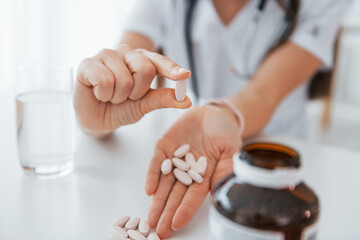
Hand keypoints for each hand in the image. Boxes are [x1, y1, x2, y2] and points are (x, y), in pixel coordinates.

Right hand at [74, 44, 191, 134]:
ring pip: (124, 79)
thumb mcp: (145, 105)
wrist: (97, 119)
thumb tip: (186, 100)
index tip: (184, 75)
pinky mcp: (88, 63)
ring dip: (118, 97)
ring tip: (111, 96)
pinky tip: (98, 93)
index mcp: (142, 60)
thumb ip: (163, 99)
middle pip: (145, 69)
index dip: (172, 69)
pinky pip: (105, 81)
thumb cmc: (121, 108)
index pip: (160, 62)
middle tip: (126, 97)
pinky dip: (104, 95)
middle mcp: (126, 53)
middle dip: (137, 92)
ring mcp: (106, 55)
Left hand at [145, 105, 242, 237]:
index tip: (177, 223)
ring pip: (164, 184)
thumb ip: (225, 169)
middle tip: (159, 230)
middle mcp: (187, 172)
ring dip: (157, 200)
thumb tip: (219, 191)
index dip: (186, 210)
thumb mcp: (231, 149)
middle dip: (167, 212)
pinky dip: (152, 175)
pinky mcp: (164, 147)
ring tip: (150, 218)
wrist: (212, 113)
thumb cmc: (225, 133)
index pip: (194, 196)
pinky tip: (149, 189)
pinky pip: (157, 163)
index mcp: (204, 176)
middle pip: (176, 195)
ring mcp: (174, 160)